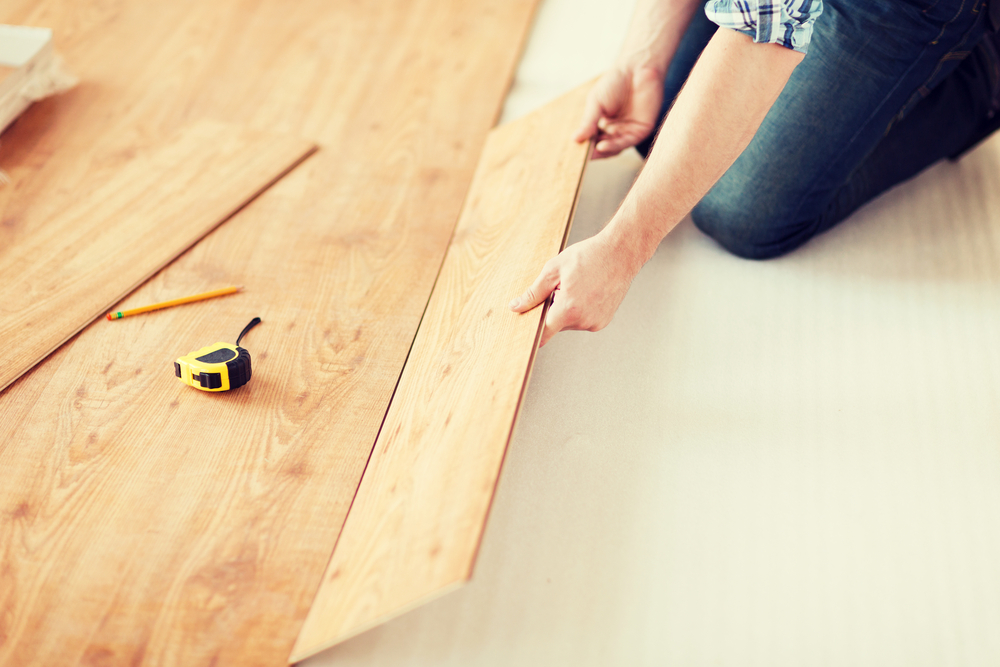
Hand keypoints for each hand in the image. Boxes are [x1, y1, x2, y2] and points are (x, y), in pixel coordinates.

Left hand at [509, 232, 640, 346]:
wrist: (621, 253)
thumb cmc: (589, 256)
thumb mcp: (553, 270)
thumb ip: (533, 293)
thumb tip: (516, 307)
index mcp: (568, 309)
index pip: (542, 334)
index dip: (532, 331)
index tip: (526, 329)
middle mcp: (583, 321)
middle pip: (556, 325)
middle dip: (552, 309)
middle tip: (560, 287)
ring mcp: (595, 323)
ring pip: (569, 322)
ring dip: (567, 309)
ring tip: (578, 287)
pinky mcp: (603, 322)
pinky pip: (583, 320)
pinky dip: (580, 310)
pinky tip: (587, 292)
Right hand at [574, 65, 663, 158]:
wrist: (637, 68)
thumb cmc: (615, 82)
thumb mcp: (596, 103)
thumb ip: (588, 122)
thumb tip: (574, 139)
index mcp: (603, 123)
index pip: (592, 139)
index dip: (583, 146)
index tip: (572, 151)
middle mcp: (616, 130)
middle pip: (602, 146)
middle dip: (592, 152)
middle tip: (580, 157)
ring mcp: (628, 131)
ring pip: (614, 147)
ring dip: (602, 151)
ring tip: (591, 151)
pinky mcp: (641, 130)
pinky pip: (626, 142)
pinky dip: (614, 146)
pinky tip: (602, 146)